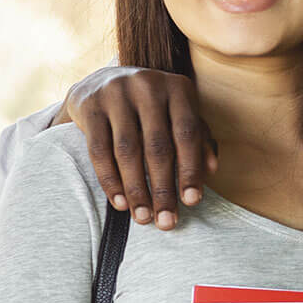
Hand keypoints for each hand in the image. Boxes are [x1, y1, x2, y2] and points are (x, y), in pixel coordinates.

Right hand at [61, 66, 215, 229]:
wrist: (102, 82)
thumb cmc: (153, 107)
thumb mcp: (179, 114)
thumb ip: (199, 138)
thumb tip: (212, 170)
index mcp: (178, 88)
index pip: (188, 134)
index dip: (190, 170)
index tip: (191, 202)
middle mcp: (148, 86)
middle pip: (158, 146)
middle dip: (163, 188)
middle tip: (166, 221)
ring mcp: (116, 93)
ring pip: (127, 151)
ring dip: (136, 189)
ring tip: (143, 217)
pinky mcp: (89, 105)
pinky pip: (99, 150)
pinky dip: (110, 180)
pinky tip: (120, 203)